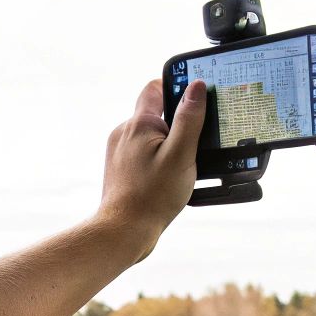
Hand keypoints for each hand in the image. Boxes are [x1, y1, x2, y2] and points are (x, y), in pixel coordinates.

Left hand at [97, 79, 206, 250]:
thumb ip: (189, 119)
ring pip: (149, 136)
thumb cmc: (152, 196)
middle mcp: (124, 133)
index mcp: (138, 124)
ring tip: (183, 164)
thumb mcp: (181, 154)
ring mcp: (119, 152)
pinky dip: (158, 160)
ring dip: (168, 144)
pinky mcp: (120, 169)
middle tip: (196, 138)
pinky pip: (143, 154)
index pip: (155, 88)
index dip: (176, 85)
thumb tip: (196, 87)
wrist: (124, 230)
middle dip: (177, 122)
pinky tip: (169, 177)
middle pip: (155, 113)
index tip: (195, 93)